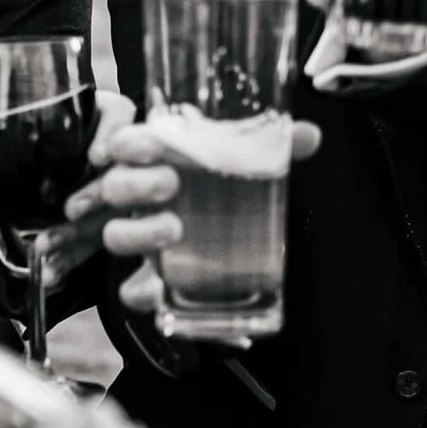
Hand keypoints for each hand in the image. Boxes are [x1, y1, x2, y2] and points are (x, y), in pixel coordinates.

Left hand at [0, 92, 139, 285]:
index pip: (118, 115)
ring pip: (111, 214)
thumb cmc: (11, 151)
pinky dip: (73, 259)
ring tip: (47, 248)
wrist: (13, 188)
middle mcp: (106, 156)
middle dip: (96, 196)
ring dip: (82, 235)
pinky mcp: (101, 227)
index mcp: (88, 118)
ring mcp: (109, 194)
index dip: (114, 134)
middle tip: (69, 211)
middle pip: (120, 171)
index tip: (97, 155)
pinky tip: (52, 272)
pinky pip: (96, 244)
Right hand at [105, 119, 323, 314]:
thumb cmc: (225, 189)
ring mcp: (142, 238)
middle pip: (115, 187)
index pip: (126, 143)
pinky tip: (160, 291)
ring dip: (138, 232)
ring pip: (116, 235)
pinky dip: (141, 292)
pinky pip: (130, 291)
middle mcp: (141, 199)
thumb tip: (311, 135)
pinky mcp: (148, 278)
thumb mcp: (247, 165)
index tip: (150, 145)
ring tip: (174, 229)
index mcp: (157, 162)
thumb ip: (275, 148)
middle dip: (136, 183)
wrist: (226, 241)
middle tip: (171, 183)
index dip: (128, 142)